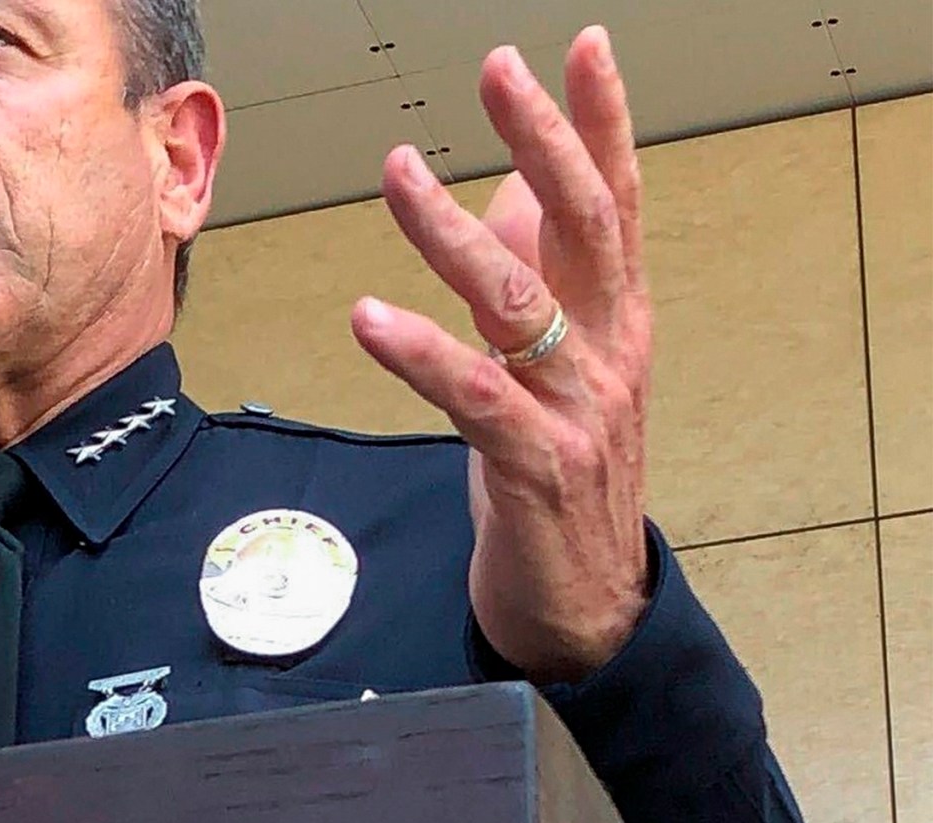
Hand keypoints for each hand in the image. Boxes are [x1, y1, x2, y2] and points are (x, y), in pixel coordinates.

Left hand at [351, 27, 652, 683]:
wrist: (584, 605)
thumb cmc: (557, 476)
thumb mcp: (553, 367)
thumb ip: (541, 279)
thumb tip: (514, 193)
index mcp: (614, 320)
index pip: (615, 201)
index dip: (601, 121)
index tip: (583, 46)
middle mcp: (608, 352)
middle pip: (583, 224)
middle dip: (544, 139)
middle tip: (500, 71)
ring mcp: (577, 409)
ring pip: (518, 300)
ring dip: (453, 231)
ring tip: (399, 170)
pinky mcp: (534, 466)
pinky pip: (474, 395)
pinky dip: (419, 352)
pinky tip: (368, 316)